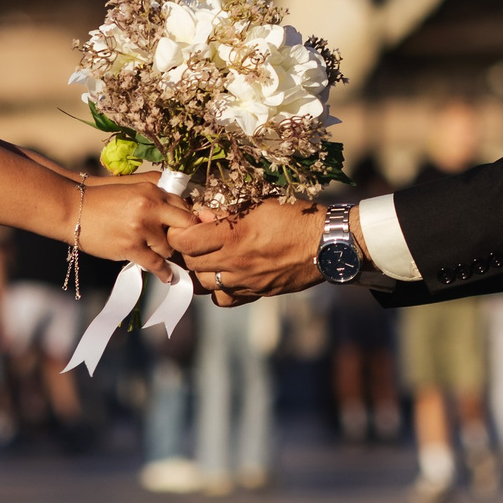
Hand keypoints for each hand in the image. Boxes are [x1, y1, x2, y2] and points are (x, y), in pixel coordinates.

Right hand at [77, 176, 194, 280]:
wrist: (73, 208)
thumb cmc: (101, 197)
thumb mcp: (130, 185)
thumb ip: (155, 189)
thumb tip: (179, 201)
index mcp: (152, 190)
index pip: (183, 207)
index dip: (188, 221)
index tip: (189, 231)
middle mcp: (150, 207)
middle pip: (184, 226)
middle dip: (185, 238)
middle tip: (186, 247)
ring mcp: (141, 228)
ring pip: (168, 248)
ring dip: (167, 254)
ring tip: (167, 259)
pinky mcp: (130, 247)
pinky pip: (155, 264)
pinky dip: (163, 272)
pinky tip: (167, 276)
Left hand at [170, 199, 323, 303]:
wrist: (325, 244)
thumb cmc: (294, 216)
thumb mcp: (259, 204)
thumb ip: (225, 211)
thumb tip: (200, 214)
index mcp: (234, 235)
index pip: (185, 241)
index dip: (177, 233)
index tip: (181, 226)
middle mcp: (236, 262)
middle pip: (190, 262)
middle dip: (186, 249)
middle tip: (193, 238)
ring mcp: (245, 281)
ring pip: (203, 283)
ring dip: (200, 269)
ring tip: (207, 256)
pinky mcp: (255, 294)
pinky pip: (224, 298)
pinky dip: (218, 289)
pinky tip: (225, 275)